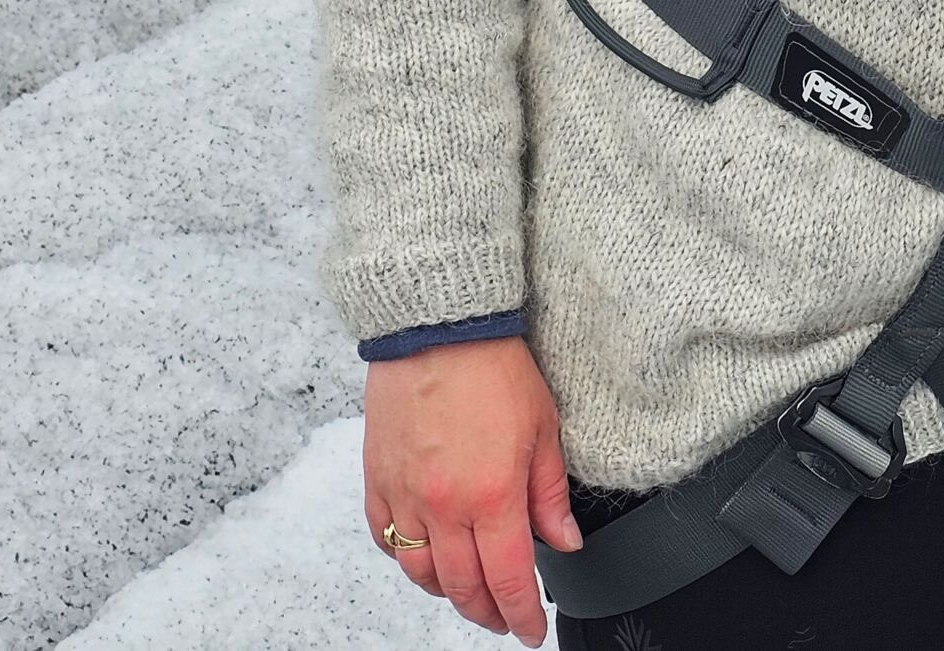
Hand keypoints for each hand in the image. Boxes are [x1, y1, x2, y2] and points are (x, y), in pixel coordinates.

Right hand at [363, 336, 581, 642]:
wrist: (439, 323)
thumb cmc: (493, 365)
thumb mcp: (544, 426)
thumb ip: (550, 493)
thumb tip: (565, 541)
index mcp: (491, 495)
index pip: (509, 580)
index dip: (522, 615)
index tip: (530, 631)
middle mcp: (444, 505)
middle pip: (463, 587)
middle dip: (487, 612)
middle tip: (503, 616)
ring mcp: (405, 495)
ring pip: (421, 572)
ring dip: (446, 592)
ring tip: (467, 591)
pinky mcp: (378, 478)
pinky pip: (385, 538)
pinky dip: (404, 557)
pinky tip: (422, 554)